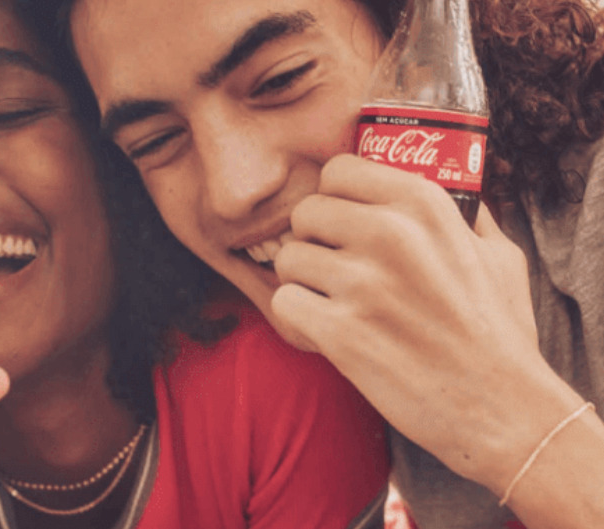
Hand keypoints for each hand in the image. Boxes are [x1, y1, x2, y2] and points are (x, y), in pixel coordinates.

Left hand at [269, 154, 578, 489]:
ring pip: (287, 257)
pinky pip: (283, 302)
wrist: (500, 407)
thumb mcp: (498, 255)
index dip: (334, 197)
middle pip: (305, 212)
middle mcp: (390, 234)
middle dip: (314, 240)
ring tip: (332, 302)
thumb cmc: (499, 332)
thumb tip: (450, 189)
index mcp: (424, 204)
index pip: (339, 170)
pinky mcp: (339, 331)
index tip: (343, 222)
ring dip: (303, 281)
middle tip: (334, 268)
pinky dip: (298, 318)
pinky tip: (326, 330)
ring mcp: (362, 283)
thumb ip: (466, 216)